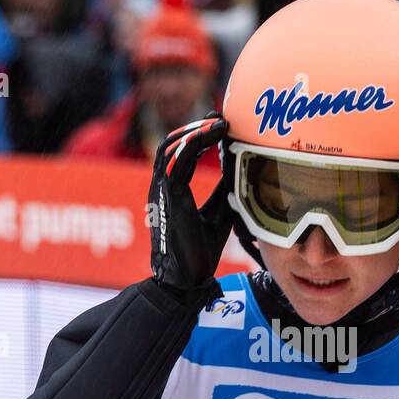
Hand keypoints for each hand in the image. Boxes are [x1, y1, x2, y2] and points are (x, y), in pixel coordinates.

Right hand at [148, 115, 232, 291]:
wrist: (188, 280)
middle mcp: (162, 187)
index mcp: (171, 191)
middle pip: (172, 144)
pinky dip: (194, 143)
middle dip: (195, 127)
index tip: (218, 124)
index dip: (197, 135)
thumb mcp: (218, 213)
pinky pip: (177, 160)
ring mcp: (162, 191)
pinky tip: (213, 135)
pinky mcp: (169, 196)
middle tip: (219, 118)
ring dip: (195, 131)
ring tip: (219, 124)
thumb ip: (223, 190)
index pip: (180, 153)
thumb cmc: (200, 252)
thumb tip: (236, 169)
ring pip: (171, 147)